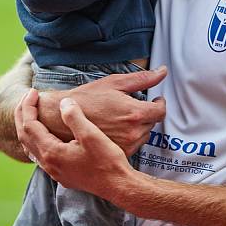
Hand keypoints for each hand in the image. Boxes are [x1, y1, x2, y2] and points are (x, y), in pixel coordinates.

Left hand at [15, 90, 133, 197]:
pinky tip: (46, 135)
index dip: (28, 106)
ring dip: (28, 128)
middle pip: (24, 136)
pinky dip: (37, 139)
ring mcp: (54, 171)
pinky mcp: (62, 175)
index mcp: (51, 152)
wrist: (118, 185)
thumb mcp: (90, 134)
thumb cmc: (107, 160)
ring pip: (31, 147)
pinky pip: (40, 155)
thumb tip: (63, 103)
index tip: (33, 91)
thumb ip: (73, 116)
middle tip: (27, 97)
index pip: (30, 125)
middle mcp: (48, 164)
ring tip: (32, 113)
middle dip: (22, 114)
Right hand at [36, 66, 166, 156]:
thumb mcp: (114, 83)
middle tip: (132, 106)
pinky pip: (133, 145)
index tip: (156, 100)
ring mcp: (126, 145)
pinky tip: (116, 128)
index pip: (160, 111)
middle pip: (152, 122)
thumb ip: (142, 78)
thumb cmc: (87, 99)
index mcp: (134, 113)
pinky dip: (129, 137)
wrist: (63, 119)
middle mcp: (132, 132)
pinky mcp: (118, 153)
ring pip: (143, 134)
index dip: (160, 103)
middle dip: (146, 113)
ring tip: (122, 118)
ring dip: (138, 126)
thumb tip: (161, 72)